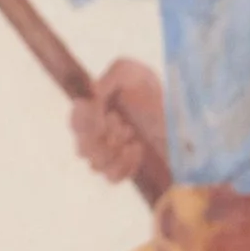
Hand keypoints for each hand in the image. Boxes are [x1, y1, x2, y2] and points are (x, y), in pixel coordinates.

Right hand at [71, 60, 163, 183]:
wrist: (174, 112)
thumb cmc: (149, 89)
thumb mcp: (133, 72)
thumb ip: (113, 76)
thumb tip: (92, 91)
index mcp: (90, 110)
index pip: (74, 123)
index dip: (87, 122)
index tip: (108, 113)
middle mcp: (93, 134)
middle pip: (82, 149)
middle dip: (104, 138)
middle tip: (122, 122)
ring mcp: (106, 153)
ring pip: (95, 166)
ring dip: (115, 151)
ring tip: (131, 133)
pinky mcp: (121, 167)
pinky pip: (112, 177)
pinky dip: (125, 164)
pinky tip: (137, 147)